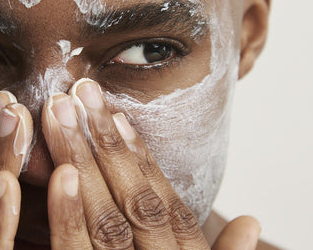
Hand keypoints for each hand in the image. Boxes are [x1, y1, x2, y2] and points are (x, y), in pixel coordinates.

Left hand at [42, 78, 260, 249]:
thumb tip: (253, 221)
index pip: (165, 202)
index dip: (141, 157)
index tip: (118, 116)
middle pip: (134, 198)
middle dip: (105, 142)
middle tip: (81, 91)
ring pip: (104, 218)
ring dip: (81, 161)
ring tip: (59, 111)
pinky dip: (68, 216)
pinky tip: (60, 174)